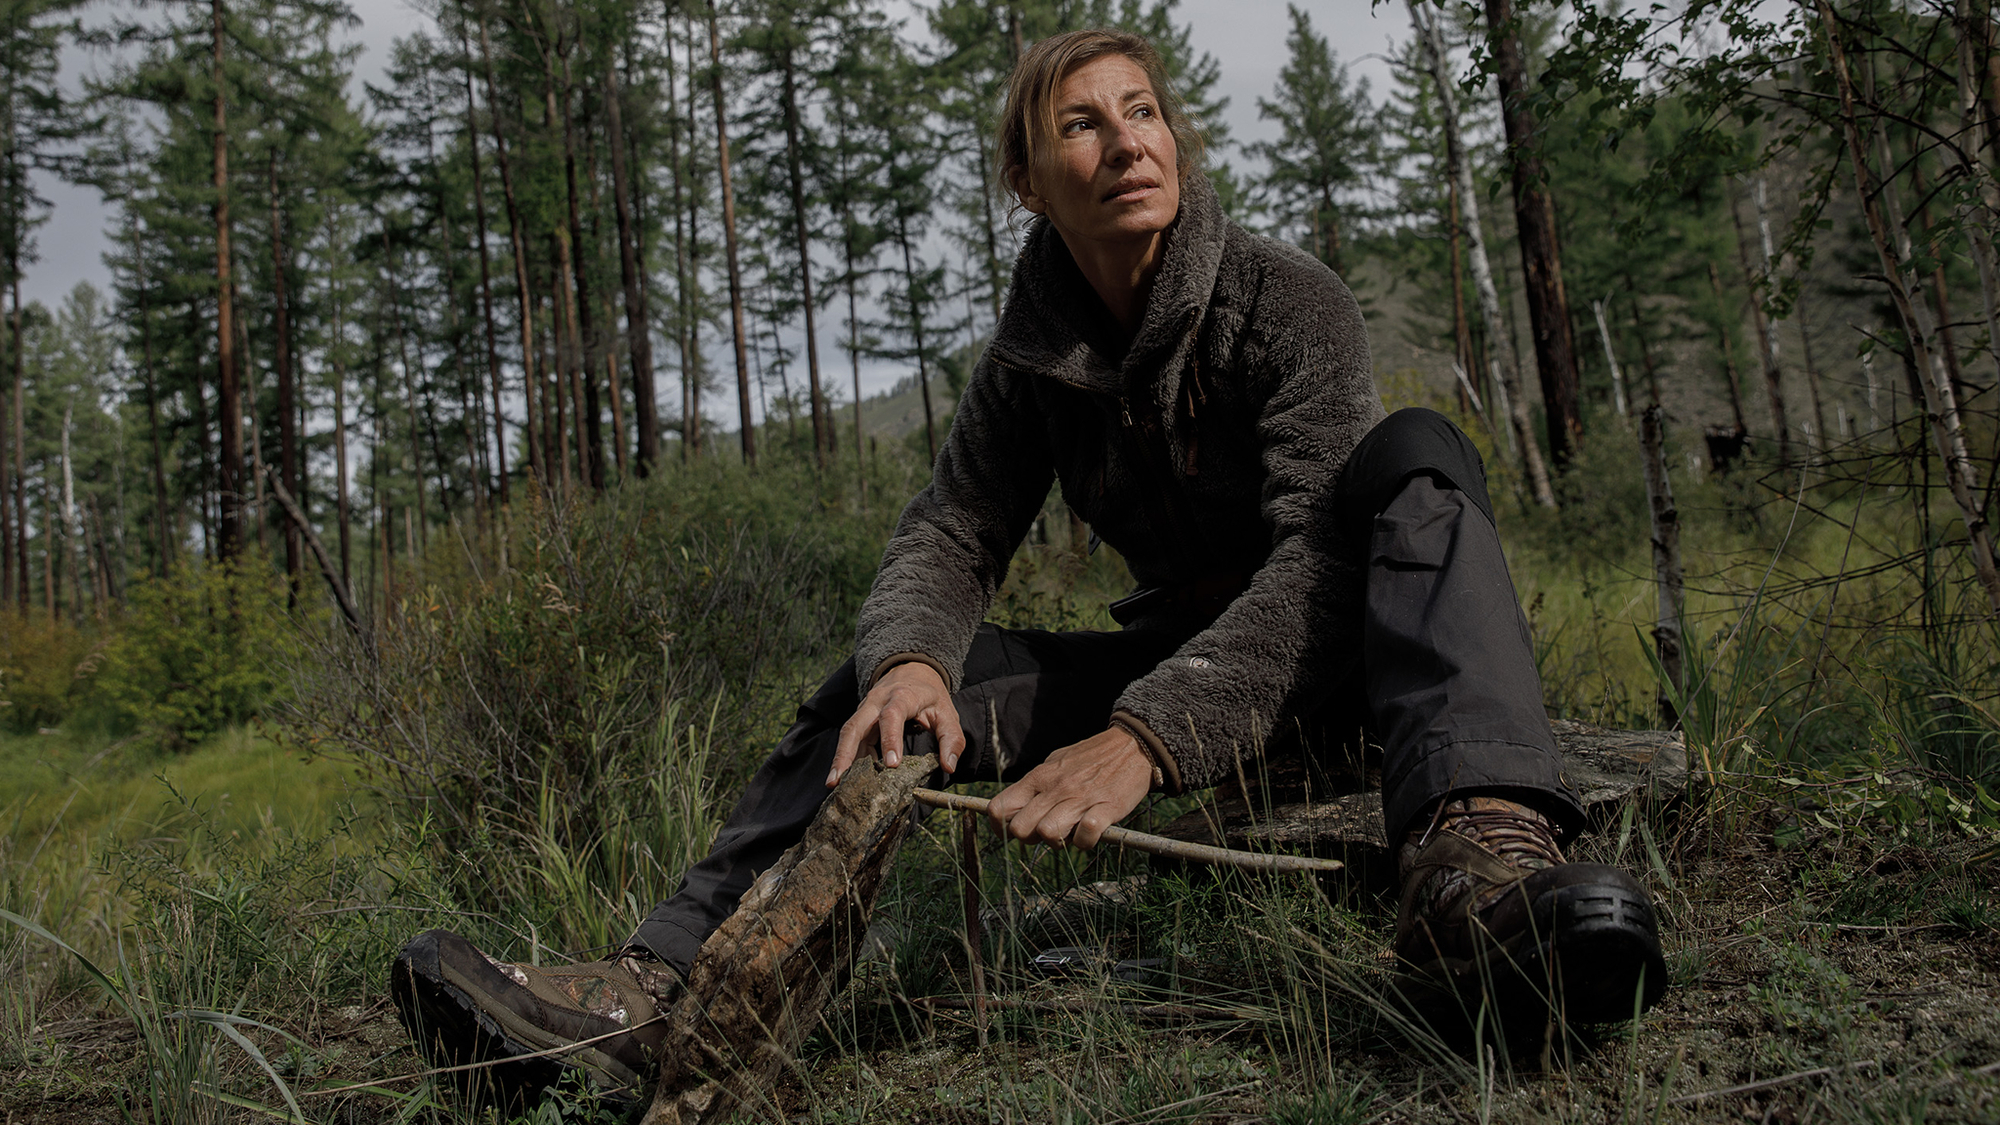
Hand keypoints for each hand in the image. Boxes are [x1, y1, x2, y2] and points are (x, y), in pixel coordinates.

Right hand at [828, 661, 964, 787]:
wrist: (913, 670)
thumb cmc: (930, 696)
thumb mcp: (948, 713)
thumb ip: (951, 740)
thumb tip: (949, 767)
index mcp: (902, 697)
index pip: (892, 716)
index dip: (890, 739)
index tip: (891, 765)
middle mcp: (877, 702)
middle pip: (855, 726)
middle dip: (845, 754)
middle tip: (838, 780)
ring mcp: (865, 709)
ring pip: (848, 733)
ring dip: (840, 758)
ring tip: (834, 784)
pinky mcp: (861, 719)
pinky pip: (852, 738)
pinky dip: (849, 758)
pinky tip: (848, 778)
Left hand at [986, 727, 1151, 848]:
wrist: (1133, 745)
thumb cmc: (1090, 757)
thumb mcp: (1054, 762)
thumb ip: (1034, 785)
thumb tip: (1013, 806)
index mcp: (1038, 777)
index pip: (999, 808)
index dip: (999, 828)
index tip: (1011, 833)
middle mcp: (1054, 788)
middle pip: (1020, 829)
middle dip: (1030, 838)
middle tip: (1047, 832)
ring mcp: (1079, 799)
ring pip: (1048, 834)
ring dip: (1059, 841)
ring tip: (1071, 830)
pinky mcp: (1105, 809)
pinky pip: (1085, 837)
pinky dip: (1086, 841)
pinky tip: (1091, 832)